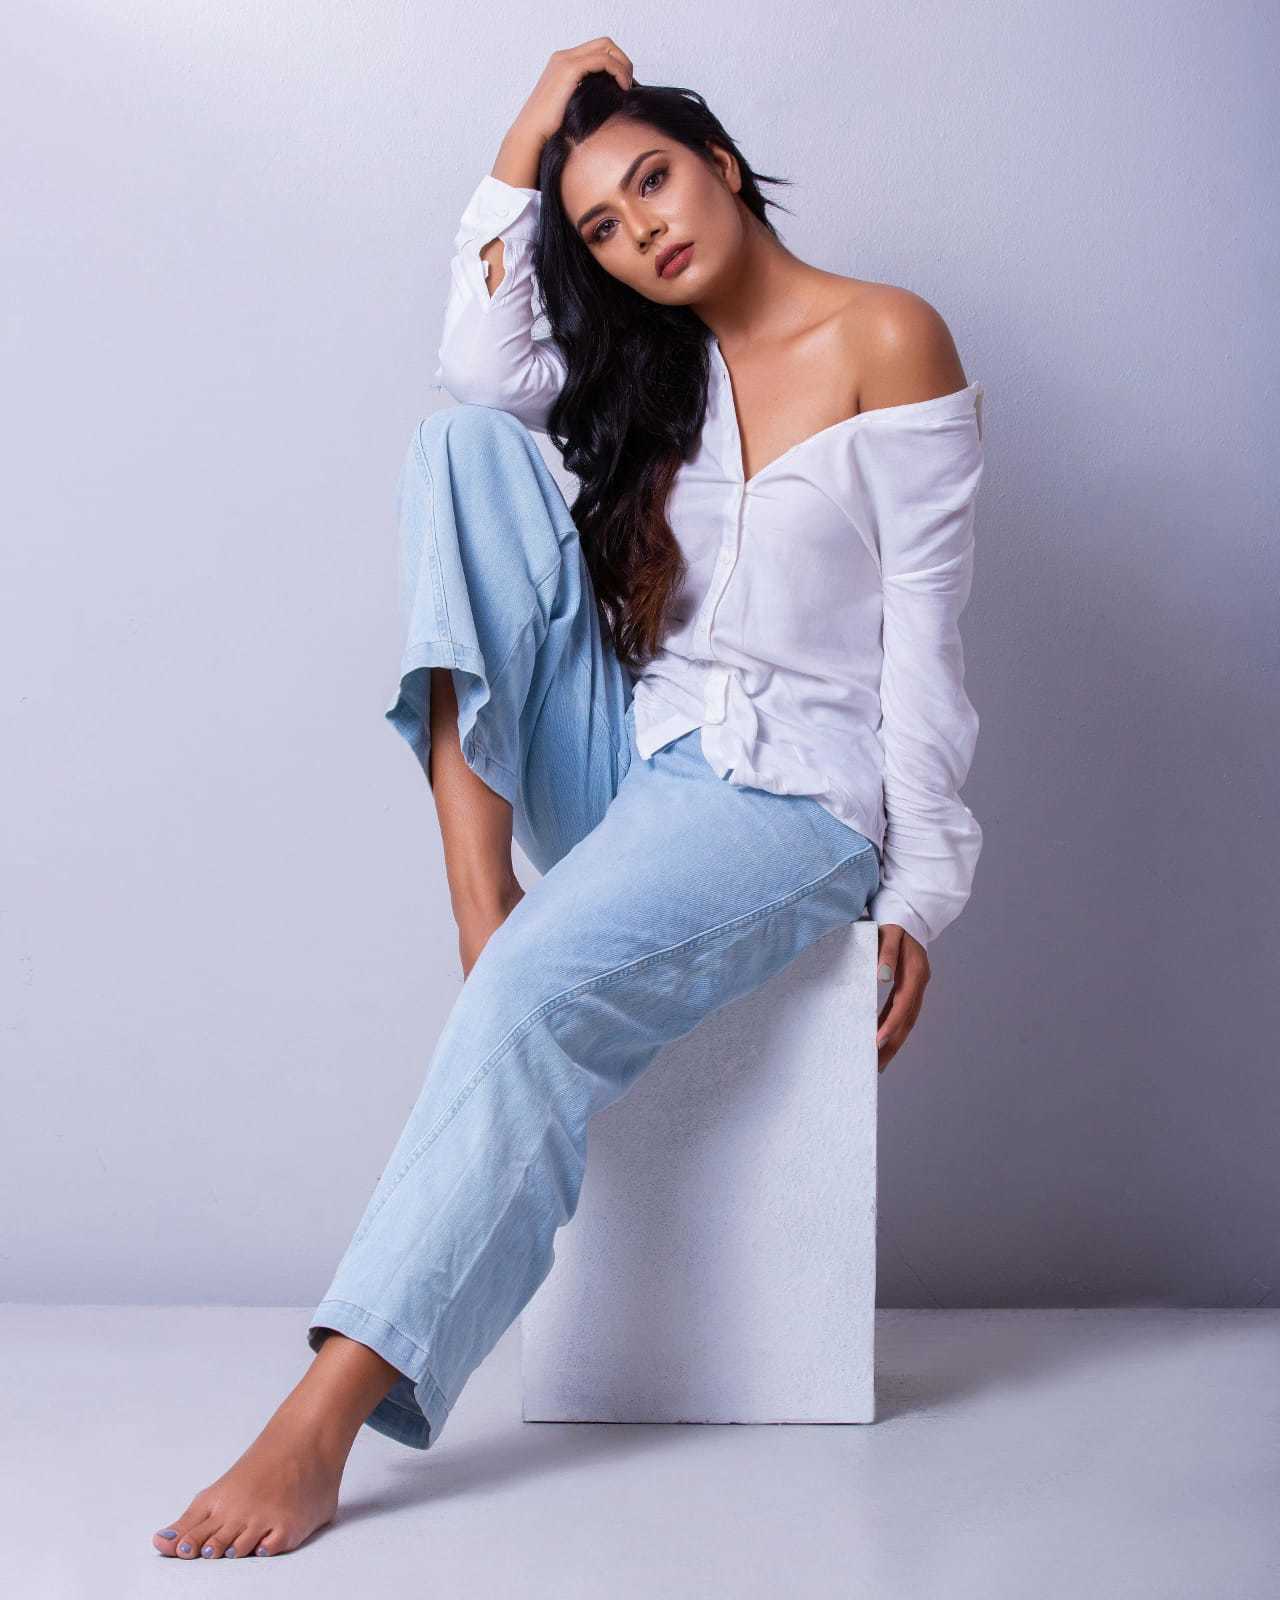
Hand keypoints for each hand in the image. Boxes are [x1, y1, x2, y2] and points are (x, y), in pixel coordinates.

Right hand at [510, 38, 634, 149]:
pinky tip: (622, 89)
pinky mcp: (570, 69)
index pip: (598, 50)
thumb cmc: (551, 130)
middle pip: (605, 44)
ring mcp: (565, 60)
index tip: (624, 86)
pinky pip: (603, 60)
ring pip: (606, 47)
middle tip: (629, 84)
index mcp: (563, 63)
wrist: (532, 134)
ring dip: (623, 65)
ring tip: (627, 87)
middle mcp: (564, 56)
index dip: (616, 63)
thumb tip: (611, 100)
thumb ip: (586, 96)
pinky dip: (618, 71)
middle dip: (623, 61)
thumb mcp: (572, 108)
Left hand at [876, 924, 929, 1071]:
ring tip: (878, 1061)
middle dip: (893, 1044)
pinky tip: (880, 1039)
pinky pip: (902, 1012)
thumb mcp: (889, 931)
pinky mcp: (910, 985)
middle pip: (908, 1020)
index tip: (877, 1043)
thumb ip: (887, 953)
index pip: (903, 1006)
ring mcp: (917, 985)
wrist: (909, 910)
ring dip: (894, 1041)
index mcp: (915, 972)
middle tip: (876, 1066)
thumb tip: (883, 978)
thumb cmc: (894, 920)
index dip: (891, 1025)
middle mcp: (919, 982)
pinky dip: (892, 1027)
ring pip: (907, 1020)